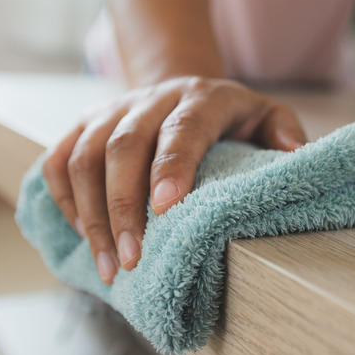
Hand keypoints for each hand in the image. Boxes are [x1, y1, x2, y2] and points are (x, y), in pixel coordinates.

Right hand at [42, 76, 306, 283]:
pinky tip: (83, 235)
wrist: (183, 90)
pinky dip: (64, 200)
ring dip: (90, 214)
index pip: (182, 128)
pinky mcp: (85, 124)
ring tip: (108, 264)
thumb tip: (295, 155)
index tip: (165, 209)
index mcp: (202, 97)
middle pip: (123, 147)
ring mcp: (113, 109)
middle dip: (123, 208)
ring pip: (84, 157)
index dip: (171, 166)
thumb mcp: (267, 115)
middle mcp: (152, 98)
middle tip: (131, 259)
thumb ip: (283, 131)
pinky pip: (59, 159)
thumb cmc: (230, 117)